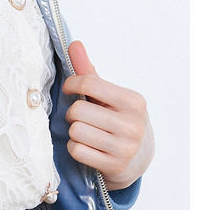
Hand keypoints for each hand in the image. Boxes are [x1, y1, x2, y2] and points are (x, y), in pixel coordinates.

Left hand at [61, 40, 153, 190]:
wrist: (139, 157)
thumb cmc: (118, 119)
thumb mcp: (109, 96)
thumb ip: (90, 71)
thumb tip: (74, 43)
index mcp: (133, 101)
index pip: (90, 84)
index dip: (71, 84)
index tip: (69, 89)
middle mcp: (132, 124)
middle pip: (77, 111)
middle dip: (73, 113)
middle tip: (82, 117)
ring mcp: (125, 147)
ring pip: (76, 131)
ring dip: (74, 132)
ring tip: (86, 132)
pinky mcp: (115, 166)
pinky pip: (77, 151)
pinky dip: (75, 147)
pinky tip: (87, 146)